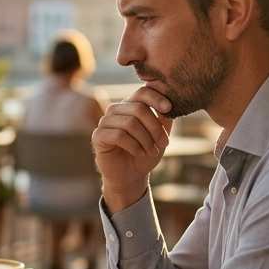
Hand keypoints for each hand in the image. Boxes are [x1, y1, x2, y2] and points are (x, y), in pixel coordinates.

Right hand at [92, 86, 172, 210]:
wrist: (132, 176)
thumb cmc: (146, 153)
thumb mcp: (160, 135)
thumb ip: (164, 117)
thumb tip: (170, 102)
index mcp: (131, 105)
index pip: (142, 92)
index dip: (156, 98)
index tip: (168, 109)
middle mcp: (116, 110)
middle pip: (139, 108)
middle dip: (155, 128)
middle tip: (163, 143)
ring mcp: (105, 122)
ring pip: (130, 123)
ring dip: (145, 139)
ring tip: (151, 151)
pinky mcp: (98, 136)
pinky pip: (118, 135)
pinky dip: (133, 146)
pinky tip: (139, 153)